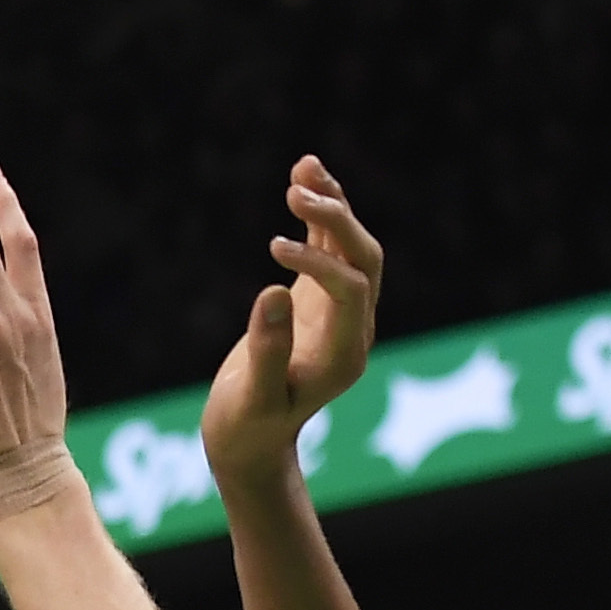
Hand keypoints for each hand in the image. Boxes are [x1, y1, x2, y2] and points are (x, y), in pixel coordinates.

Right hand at [200, 156, 381, 499]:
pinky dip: (318, 212)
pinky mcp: (317, 297)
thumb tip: (273, 291)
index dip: (320, 262)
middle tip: (294, 192)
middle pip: (363, 258)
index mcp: (344, 356)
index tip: (275, 249)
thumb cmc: (247, 428)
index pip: (351, 289)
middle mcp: (352, 329)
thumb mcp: (253, 397)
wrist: (247, 441)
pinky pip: (328, 246)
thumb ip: (267, 351)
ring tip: (303, 168)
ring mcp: (338, 311)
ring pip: (350, 245)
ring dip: (331, 205)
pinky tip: (301, 174)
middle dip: (335, 221)